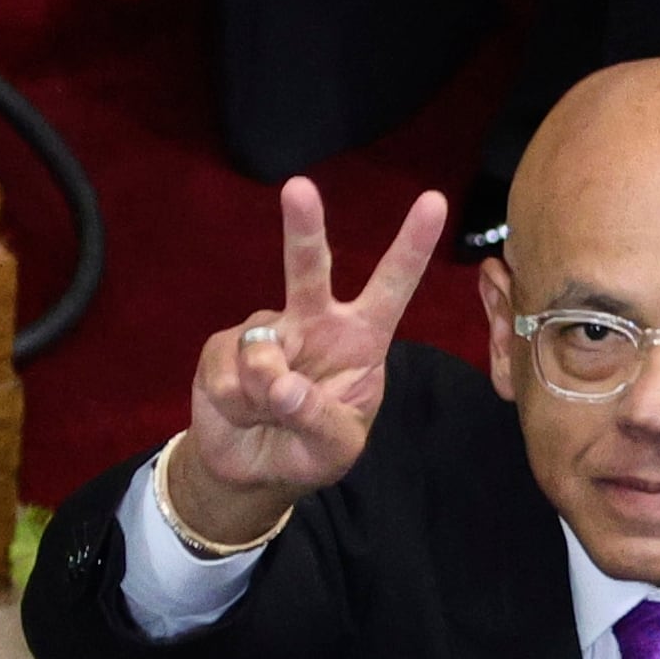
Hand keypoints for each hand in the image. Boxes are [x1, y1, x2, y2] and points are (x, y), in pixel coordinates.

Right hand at [171, 178, 447, 544]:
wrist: (252, 469)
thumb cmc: (311, 451)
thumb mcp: (336, 448)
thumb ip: (319, 419)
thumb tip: (280, 384)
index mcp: (361, 340)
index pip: (392, 289)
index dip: (411, 248)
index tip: (434, 202)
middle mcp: (315, 323)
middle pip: (310, 270)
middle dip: (304, 229)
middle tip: (299, 189)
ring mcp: (267, 330)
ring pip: (261, 352)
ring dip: (262, 396)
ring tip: (267, 417)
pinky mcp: (224, 347)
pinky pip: (228, 374)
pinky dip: (235, 403)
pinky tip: (241, 411)